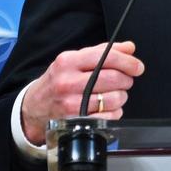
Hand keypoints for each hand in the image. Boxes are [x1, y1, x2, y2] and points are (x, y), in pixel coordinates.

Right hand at [21, 41, 142, 143]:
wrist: (33, 108)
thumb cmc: (58, 82)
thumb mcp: (73, 61)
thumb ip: (102, 52)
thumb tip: (129, 48)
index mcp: (67, 62)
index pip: (106, 57)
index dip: (128, 61)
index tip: (137, 66)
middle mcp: (68, 82)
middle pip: (114, 78)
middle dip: (126, 79)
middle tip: (124, 80)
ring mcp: (72, 104)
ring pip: (115, 98)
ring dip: (121, 96)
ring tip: (112, 94)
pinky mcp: (77, 122)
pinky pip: (110, 116)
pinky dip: (114, 112)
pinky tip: (105, 108)